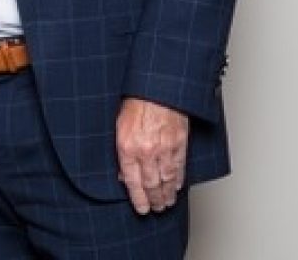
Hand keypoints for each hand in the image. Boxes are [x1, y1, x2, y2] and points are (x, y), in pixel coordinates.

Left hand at [115, 97, 188, 214]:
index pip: (132, 181)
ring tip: (166, 203)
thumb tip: (123, 173)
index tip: (141, 208)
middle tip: (155, 208)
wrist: (157, 89)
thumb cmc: (136, 103)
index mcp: (128, 147)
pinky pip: (179, 168)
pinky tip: (176, 187)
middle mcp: (146, 151)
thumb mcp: (118, 127)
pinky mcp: (179, 144)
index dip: (138, 198)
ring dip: (167, 194)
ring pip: (167, 180)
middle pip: (151, 184)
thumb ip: (121, 151)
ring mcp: (164, 149)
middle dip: (153, 199)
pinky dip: (178, 180)